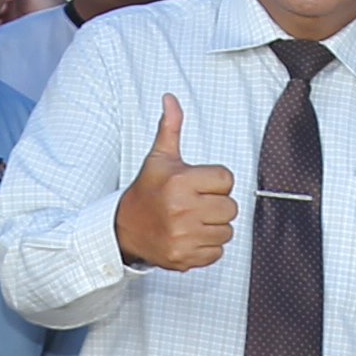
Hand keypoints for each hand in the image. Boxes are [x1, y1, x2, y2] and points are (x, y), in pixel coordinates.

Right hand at [115, 96, 236, 271]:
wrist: (124, 229)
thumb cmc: (148, 191)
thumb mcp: (159, 158)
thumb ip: (170, 128)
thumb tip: (170, 98)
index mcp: (180, 181)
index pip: (226, 179)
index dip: (215, 181)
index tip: (197, 185)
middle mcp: (182, 209)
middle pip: (230, 207)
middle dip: (216, 205)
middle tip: (196, 204)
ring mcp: (183, 236)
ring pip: (227, 231)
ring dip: (214, 227)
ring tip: (193, 221)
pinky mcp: (185, 257)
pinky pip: (218, 252)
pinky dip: (208, 248)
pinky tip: (190, 237)